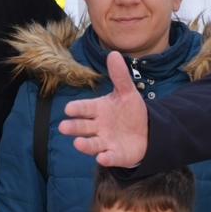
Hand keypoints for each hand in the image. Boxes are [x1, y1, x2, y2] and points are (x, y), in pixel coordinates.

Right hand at [59, 50, 149, 166]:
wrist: (146, 131)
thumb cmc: (130, 111)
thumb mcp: (127, 92)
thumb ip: (119, 76)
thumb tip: (113, 53)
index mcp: (98, 110)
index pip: (84, 108)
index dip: (77, 109)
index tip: (69, 109)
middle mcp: (98, 127)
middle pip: (82, 127)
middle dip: (73, 127)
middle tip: (64, 127)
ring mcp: (105, 142)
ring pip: (92, 144)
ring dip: (84, 145)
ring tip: (78, 143)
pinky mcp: (115, 155)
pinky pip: (109, 157)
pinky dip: (106, 158)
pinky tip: (102, 158)